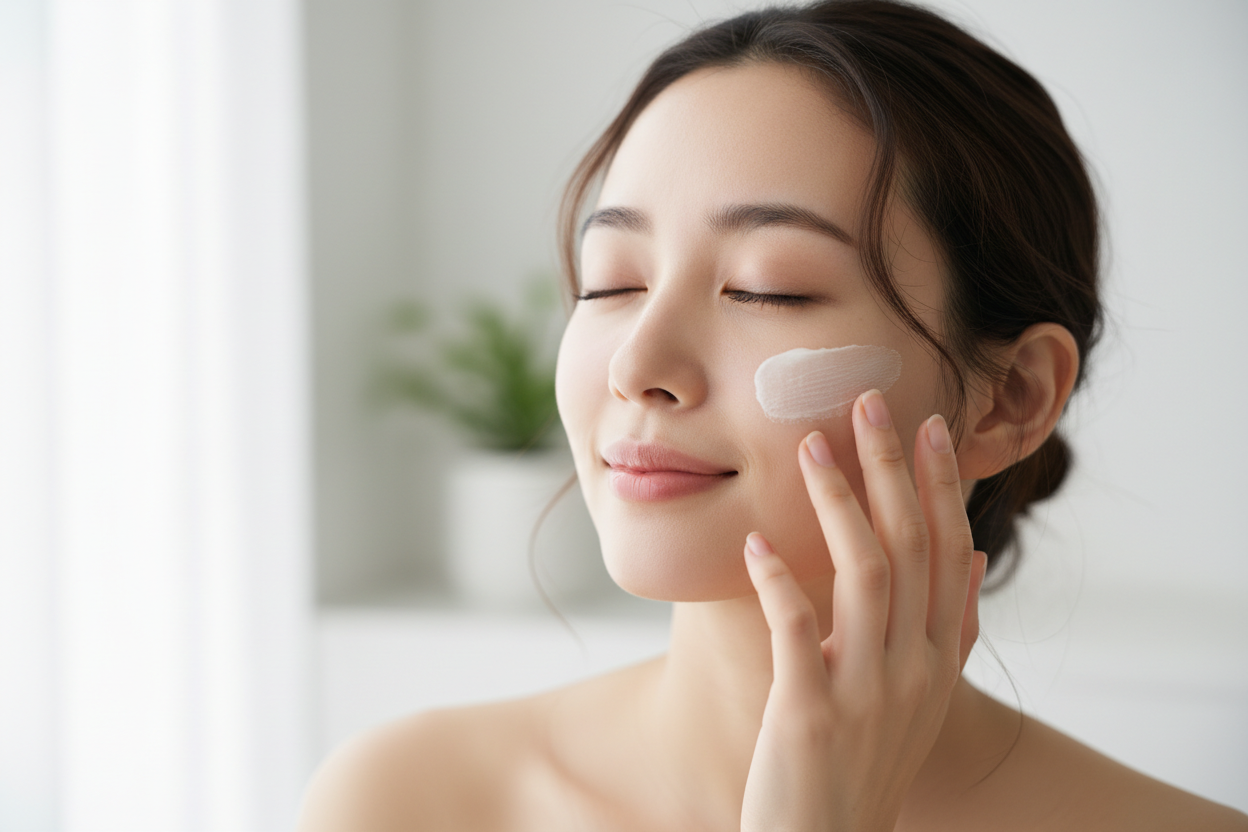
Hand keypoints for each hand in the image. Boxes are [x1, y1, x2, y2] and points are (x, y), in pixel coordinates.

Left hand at [740, 390, 987, 831]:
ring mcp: (866, 692)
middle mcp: (914, 669)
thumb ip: (948, 629)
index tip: (929, 426)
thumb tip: (969, 557)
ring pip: (865, 574)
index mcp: (938, 657)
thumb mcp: (921, 697)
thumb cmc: (864, 763)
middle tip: (869, 402)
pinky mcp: (810, 713)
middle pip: (912, 547)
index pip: (949, 552)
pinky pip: (795, 630)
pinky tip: (754, 540)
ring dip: (837, 503)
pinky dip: (777, 580)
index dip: (940, 486)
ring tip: (807, 447)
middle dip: (892, 469)